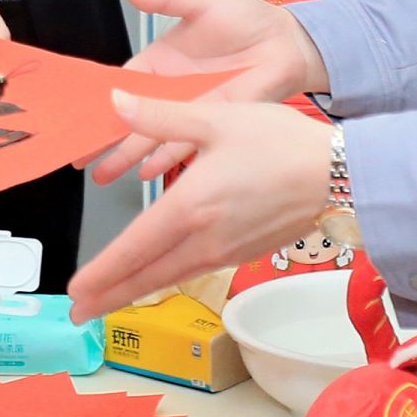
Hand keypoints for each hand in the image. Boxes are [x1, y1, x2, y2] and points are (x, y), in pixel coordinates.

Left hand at [66, 95, 334, 318]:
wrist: (340, 174)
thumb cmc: (282, 142)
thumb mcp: (216, 118)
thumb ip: (160, 116)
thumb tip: (115, 103)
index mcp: (191, 206)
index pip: (134, 248)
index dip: (102, 272)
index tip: (76, 290)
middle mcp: (205, 238)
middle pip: (147, 275)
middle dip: (109, 296)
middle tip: (78, 313)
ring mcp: (226, 251)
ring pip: (170, 277)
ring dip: (135, 291)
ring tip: (106, 302)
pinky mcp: (244, 252)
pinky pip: (195, 271)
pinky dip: (167, 279)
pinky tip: (158, 276)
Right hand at [81, 0, 328, 183]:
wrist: (288, 40)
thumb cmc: (246, 17)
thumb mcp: (200, 1)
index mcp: (160, 62)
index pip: (122, 86)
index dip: (99, 101)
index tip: (75, 116)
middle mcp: (171, 90)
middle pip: (130, 118)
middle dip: (104, 138)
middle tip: (79, 158)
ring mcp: (192, 110)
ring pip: (153, 136)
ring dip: (129, 156)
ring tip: (104, 175)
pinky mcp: (215, 124)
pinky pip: (186, 145)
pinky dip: (167, 160)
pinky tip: (148, 174)